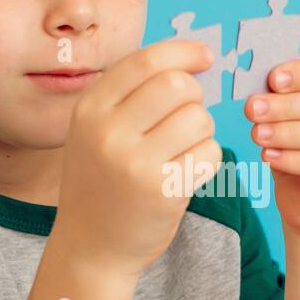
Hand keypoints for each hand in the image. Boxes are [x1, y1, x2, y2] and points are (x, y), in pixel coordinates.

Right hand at [56, 39, 221, 277]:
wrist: (91, 247)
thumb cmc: (102, 182)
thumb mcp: (94, 131)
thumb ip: (129, 95)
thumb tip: (189, 60)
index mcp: (90, 109)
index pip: (145, 61)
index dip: (183, 52)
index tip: (205, 57)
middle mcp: (108, 132)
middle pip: (177, 85)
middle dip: (194, 96)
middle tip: (187, 115)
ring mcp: (136, 163)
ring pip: (199, 119)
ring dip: (202, 130)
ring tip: (182, 149)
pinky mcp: (164, 191)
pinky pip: (210, 153)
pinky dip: (208, 158)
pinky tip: (187, 172)